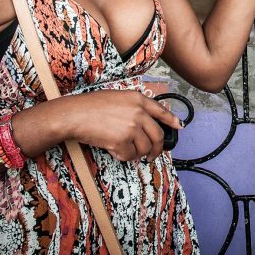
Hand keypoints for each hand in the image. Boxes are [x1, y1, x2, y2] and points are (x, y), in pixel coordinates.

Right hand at [64, 90, 182, 162]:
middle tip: (152, 155)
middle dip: (157, 149)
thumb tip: (145, 124)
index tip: (179, 127)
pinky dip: (123, 156)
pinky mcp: (122, 141)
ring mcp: (131, 127)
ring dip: (137, 154)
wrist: (75, 114)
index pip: (161, 111)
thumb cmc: (92, 106)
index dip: (172, 120)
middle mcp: (139, 112)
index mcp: (138, 100)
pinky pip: (129, 155)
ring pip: (145, 148)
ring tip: (127, 151)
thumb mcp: (118, 98)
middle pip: (158, 135)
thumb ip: (134, 107)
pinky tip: (114, 150)